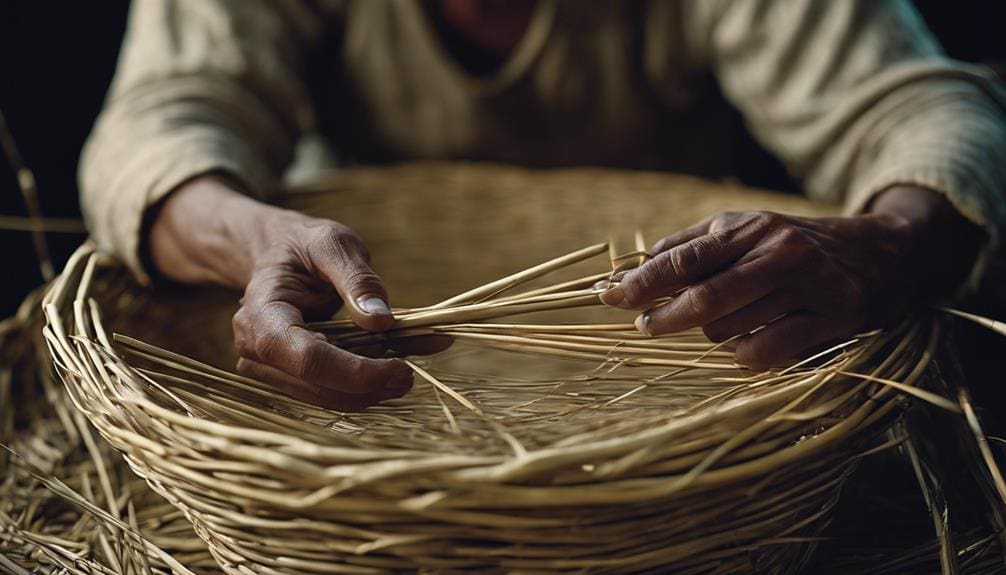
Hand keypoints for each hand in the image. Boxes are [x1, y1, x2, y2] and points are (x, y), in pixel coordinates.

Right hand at [149, 175, 450, 408]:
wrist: (278, 254)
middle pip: (321, 386)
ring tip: (406, 367)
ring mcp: (270, 370)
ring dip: (372, 390)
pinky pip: (332, 392)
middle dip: (371, 385)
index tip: (402, 369)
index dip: (357, 372)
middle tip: (412, 372)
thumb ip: (357, 280)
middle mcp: (256, 352)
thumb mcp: (333, 244)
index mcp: (261, 316)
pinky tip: (390, 367)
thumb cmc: (304, 245)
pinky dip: (365, 385)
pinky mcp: (290, 379)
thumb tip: (381, 321)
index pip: (309, 359)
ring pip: (329, 397)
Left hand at [600, 186, 981, 368]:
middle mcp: (778, 253)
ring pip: (732, 330)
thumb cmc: (795, 244)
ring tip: (723, 325)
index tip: (610, 297)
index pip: (685, 258)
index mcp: (750, 228)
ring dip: (713, 336)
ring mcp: (808, 287)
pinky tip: (747, 346)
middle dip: (666, 318)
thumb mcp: (746, 229)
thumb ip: (692, 244)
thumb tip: (637, 264)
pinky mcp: (833, 319)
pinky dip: (744, 357)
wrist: (884, 253)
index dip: (643, 282)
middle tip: (646, 327)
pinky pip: (766, 353)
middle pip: (705, 298)